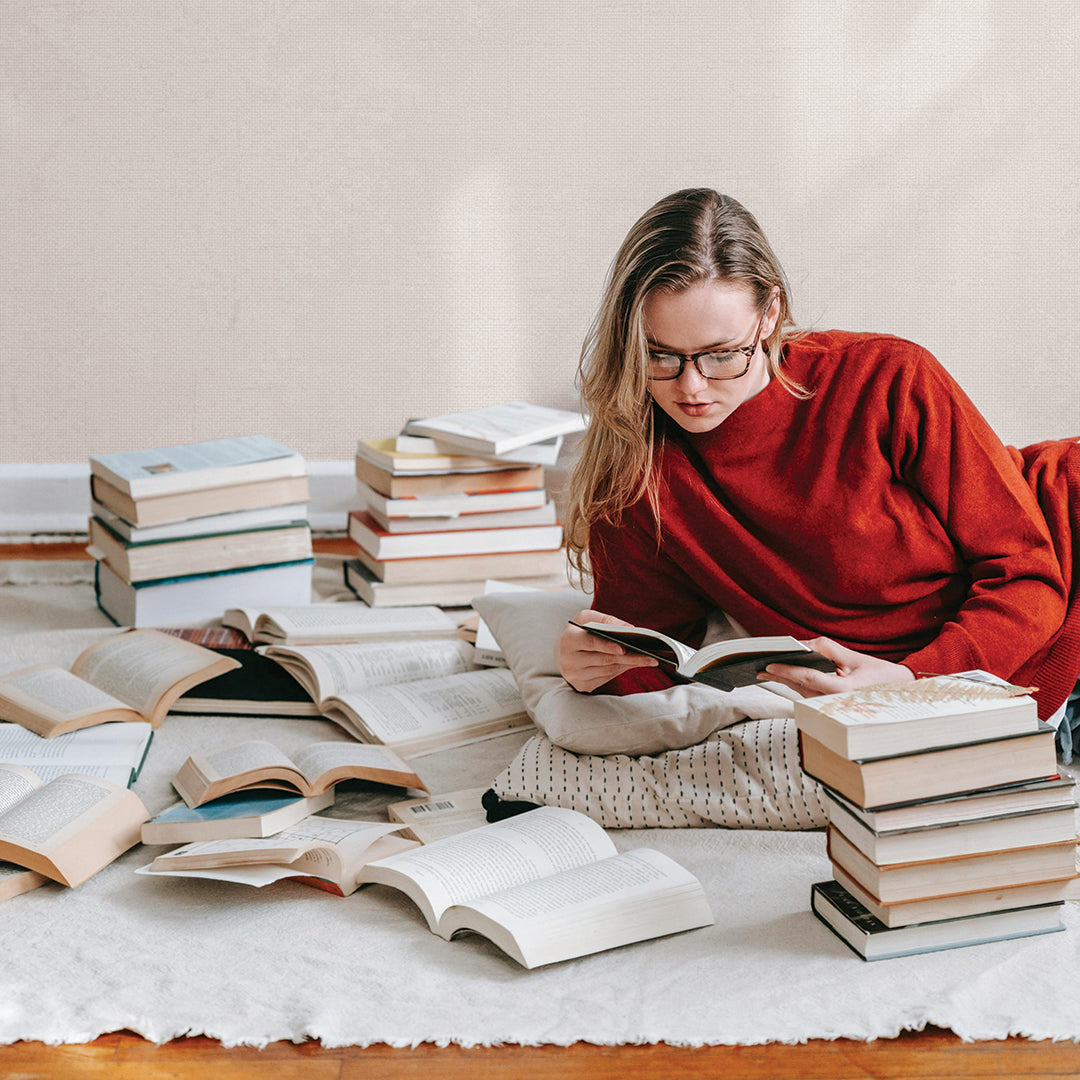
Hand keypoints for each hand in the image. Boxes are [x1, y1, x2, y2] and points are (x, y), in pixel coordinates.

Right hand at [556, 609, 659, 692]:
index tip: (624, 648)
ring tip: (648, 660)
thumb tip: (630, 628)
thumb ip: (607, 620)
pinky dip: (620, 670)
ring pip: (607, 671)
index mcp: (567, 640)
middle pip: (603, 660)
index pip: (590, 643)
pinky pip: (606, 678)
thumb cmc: (578, 631)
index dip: (607, 645)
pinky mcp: (581, 686)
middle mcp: (568, 661)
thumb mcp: (587, 618)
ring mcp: (574, 676)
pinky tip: (633, 664)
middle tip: (650, 657)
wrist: (562, 652)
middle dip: (629, 658)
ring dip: (628, 665)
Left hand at [758, 636, 914, 696]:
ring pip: (799, 691)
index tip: (769, 663)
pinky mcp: (828, 705)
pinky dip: (793, 683)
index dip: (787, 669)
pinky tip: (780, 674)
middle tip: (755, 666)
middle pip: (798, 686)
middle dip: (777, 675)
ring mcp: (830, 706)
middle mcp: (833, 701)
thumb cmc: (878, 674)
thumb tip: (800, 645)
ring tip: (762, 669)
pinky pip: (806, 693)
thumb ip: (825, 648)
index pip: (807, 678)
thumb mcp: (853, 657)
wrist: (897, 693)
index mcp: (842, 690)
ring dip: (782, 680)